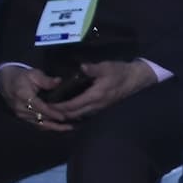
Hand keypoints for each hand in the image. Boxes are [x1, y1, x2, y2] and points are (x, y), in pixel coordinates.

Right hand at [0, 64, 72, 130]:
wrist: (6, 81)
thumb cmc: (22, 77)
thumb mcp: (34, 74)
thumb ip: (46, 80)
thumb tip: (58, 81)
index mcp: (23, 95)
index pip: (39, 106)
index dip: (51, 113)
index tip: (63, 117)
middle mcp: (20, 107)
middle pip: (40, 117)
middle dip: (56, 121)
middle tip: (72, 122)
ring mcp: (20, 114)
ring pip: (39, 123)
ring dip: (54, 127)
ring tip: (68, 127)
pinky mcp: (23, 117)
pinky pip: (36, 124)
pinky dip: (48, 127)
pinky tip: (60, 127)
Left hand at [39, 59, 158, 123]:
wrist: (136, 78)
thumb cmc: (121, 71)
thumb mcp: (107, 67)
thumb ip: (93, 69)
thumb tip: (81, 67)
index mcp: (95, 96)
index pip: (72, 106)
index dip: (58, 107)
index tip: (45, 105)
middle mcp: (96, 105)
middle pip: (73, 114)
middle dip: (59, 113)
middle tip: (45, 109)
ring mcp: (99, 107)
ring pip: (79, 115)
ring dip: (66, 115)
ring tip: (54, 110)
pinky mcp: (102, 106)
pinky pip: (85, 113)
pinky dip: (74, 113)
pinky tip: (69, 109)